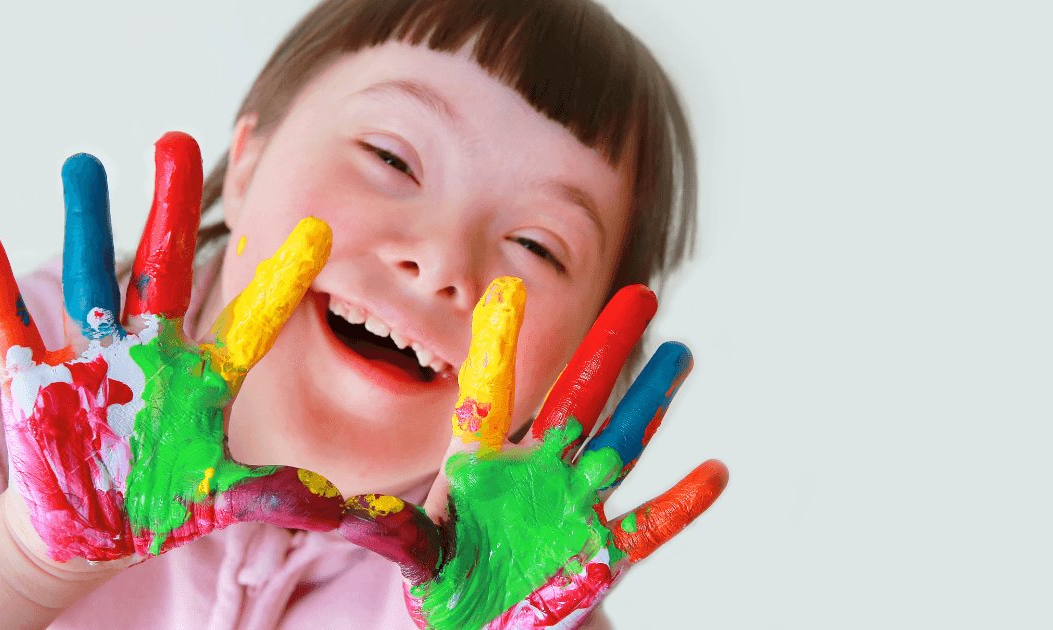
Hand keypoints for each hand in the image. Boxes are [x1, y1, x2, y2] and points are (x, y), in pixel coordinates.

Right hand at [0, 132, 343, 562]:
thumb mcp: (225, 497)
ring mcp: (93, 358)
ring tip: (83, 161)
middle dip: (170, 210)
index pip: (251, 322)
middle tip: (175, 141)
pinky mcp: (37, 380)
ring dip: (83, 223)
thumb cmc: (163, 501)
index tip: (317, 231)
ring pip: (89, 278)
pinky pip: (13, 326)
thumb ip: (283, 494)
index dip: (281, 282)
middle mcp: (152, 352)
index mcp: (203, 378)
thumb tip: (360, 509)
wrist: (92, 527)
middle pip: (165, 270)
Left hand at [340, 278, 727, 629]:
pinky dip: (681, 504)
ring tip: (681, 354)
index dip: (499, 347)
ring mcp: (574, 505)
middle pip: (577, 398)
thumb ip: (392, 531)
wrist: (478, 624)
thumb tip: (339, 510)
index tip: (507, 290)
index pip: (492, 396)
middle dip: (607, 347)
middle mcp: (537, 471)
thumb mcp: (417, 553)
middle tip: (638, 294)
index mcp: (484, 464)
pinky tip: (714, 472)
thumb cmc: (444, 580)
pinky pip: (649, 525)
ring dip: (652, 403)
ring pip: (622, 443)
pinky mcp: (602, 551)